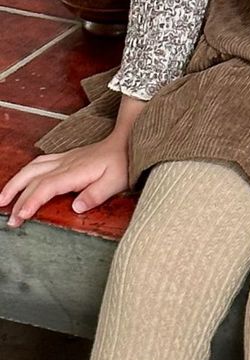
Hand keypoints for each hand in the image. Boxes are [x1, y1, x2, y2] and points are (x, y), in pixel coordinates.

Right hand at [0, 95, 143, 226]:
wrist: (127, 142)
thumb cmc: (123, 163)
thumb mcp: (116, 182)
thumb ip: (96, 195)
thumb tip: (76, 207)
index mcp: (75, 172)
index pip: (46, 187)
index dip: (31, 201)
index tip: (21, 215)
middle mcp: (65, 164)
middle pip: (33, 178)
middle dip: (16, 197)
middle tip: (9, 217)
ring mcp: (64, 159)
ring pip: (31, 168)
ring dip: (15, 183)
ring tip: (2, 199)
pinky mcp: (66, 158)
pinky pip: (38, 163)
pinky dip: (25, 173)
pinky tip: (21, 180)